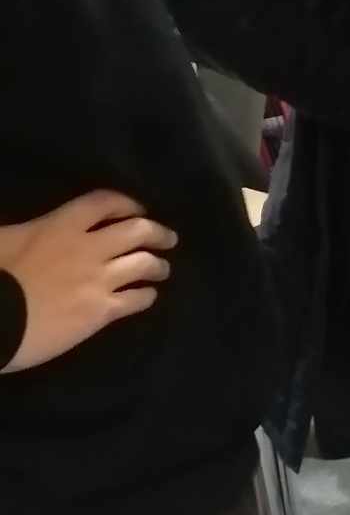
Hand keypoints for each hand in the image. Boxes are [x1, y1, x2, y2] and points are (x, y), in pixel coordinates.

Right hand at [0, 191, 176, 373]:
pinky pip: (136, 300)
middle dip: (158, 232)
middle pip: (137, 231)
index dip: (127, 203)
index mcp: (61, 224)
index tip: (138, 209)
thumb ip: (28, 230)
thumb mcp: (4, 238)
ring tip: (162, 269)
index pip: (106, 202)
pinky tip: (148, 297)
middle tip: (168, 238)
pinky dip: (147, 296)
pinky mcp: (100, 312)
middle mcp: (88, 247)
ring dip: (158, 265)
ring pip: (144, 265)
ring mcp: (98, 280)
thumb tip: (33, 232)